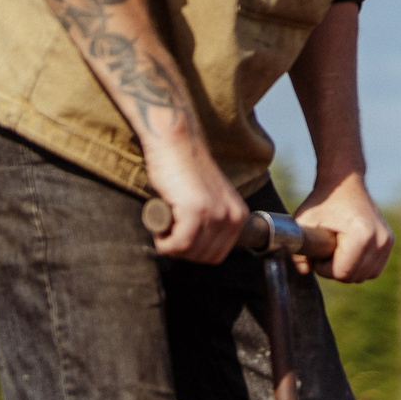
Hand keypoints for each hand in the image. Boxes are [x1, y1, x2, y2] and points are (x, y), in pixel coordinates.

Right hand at [143, 137, 249, 262]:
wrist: (176, 142)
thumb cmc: (185, 169)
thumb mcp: (211, 199)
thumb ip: (214, 220)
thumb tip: (201, 249)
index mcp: (240, 215)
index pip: (218, 254)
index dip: (194, 252)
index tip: (180, 238)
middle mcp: (233, 216)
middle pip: (205, 257)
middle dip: (183, 251)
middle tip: (168, 233)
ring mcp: (216, 214)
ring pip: (190, 252)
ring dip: (172, 247)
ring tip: (164, 227)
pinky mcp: (196, 211)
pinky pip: (178, 245)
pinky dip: (164, 243)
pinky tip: (159, 230)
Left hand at [296, 170, 392, 282]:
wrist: (345, 182)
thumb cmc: (323, 201)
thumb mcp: (305, 222)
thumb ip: (299, 250)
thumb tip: (304, 272)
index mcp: (361, 235)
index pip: (342, 272)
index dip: (324, 268)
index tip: (318, 252)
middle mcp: (380, 240)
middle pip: (354, 276)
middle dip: (336, 269)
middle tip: (326, 250)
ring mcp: (387, 241)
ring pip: (366, 275)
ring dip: (349, 269)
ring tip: (338, 250)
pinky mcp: (389, 242)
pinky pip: (375, 269)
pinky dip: (361, 267)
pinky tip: (349, 253)